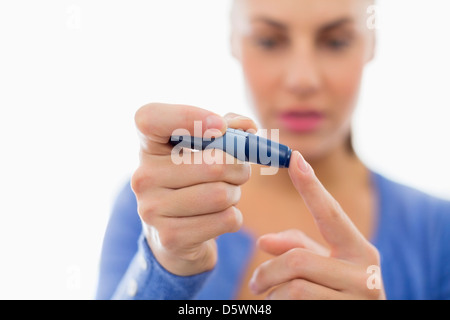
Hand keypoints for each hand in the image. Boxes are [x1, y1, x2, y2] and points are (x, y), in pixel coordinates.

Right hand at [131, 103, 256, 275]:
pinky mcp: (171, 238)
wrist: (173, 235)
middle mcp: (143, 176)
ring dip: (236, 194)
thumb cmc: (194, 181)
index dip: (189, 116)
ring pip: (221, 195)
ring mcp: (152, 209)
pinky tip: (218, 217)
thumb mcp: (204, 150)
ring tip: (226, 195)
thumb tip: (248, 127)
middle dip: (239, 168)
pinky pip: (226, 220)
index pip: (150, 118)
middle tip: (238, 172)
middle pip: (214, 164)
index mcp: (148, 146)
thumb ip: (227, 129)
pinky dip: (234, 217)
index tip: (220, 127)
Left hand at [249, 151, 385, 299]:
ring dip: (271, 294)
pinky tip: (279, 307)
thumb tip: (264, 240)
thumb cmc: (338, 297)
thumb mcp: (325, 270)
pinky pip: (293, 307)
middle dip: (267, 273)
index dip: (311, 186)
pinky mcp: (343, 317)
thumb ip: (299, 249)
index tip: (295, 157)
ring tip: (268, 298)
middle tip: (255, 283)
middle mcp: (366, 274)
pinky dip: (277, 306)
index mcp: (361, 252)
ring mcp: (357, 300)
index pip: (331, 214)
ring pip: (293, 287)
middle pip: (296, 260)